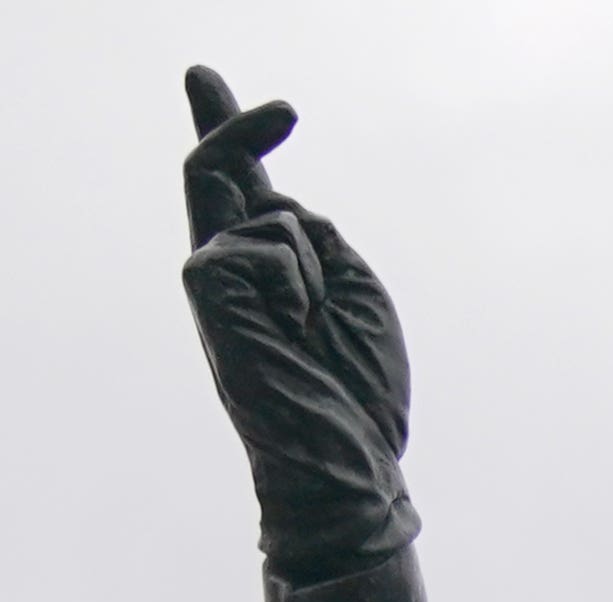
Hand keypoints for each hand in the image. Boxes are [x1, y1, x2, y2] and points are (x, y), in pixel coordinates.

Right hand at [175, 69, 418, 579]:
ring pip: (270, 214)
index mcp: (274, 268)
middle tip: (258, 93)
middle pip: (218, 171)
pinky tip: (295, 332)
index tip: (215, 84)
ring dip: (316, 265)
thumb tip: (279, 205)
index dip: (233, 133)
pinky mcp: (203, 286)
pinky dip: (300, 283)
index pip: (244, 189)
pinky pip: (267, 245)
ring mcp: (212, 275)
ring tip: (315, 328)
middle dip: (230, 123)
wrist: (343, 457)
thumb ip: (319, 239)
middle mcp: (233, 266)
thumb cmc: (360, 390)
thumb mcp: (359, 293)